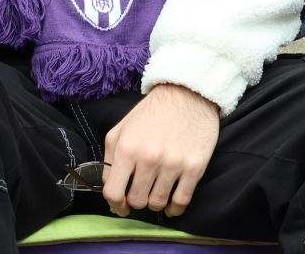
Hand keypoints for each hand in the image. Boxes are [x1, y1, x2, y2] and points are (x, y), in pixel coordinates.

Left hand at [100, 84, 220, 217]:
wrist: (187, 95)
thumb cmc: (151, 113)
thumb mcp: (121, 129)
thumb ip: (111, 159)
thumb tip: (110, 188)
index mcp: (127, 148)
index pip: (114, 192)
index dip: (115, 205)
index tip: (121, 206)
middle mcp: (148, 158)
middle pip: (137, 201)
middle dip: (136, 201)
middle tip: (141, 194)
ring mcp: (173, 164)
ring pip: (158, 203)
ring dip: (155, 203)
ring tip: (156, 193)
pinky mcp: (194, 167)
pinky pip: (181, 202)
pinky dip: (175, 209)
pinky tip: (172, 204)